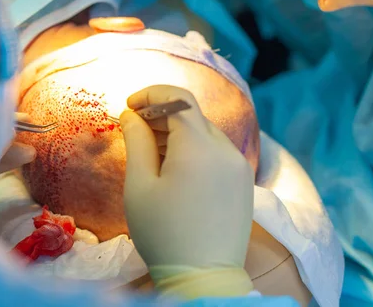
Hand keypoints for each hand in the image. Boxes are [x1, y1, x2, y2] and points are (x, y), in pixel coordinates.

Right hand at [120, 85, 254, 298]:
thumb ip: (136, 141)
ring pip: (204, 132)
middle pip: (192, 115)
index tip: (129, 105)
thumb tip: (130, 114)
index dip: (151, 94)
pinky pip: (216, 151)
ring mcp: (239, 166)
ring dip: (176, 132)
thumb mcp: (140, 186)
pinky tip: (175, 169)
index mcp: (199, 148)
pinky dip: (194, 148)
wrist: (204, 278)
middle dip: (160, 115)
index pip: (179, 98)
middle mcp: (226, 150)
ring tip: (150, 152)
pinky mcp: (243, 181)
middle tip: (133, 130)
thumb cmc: (163, 233)